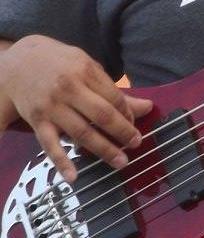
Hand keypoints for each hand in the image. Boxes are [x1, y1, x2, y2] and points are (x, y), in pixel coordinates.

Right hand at [0, 35, 152, 182]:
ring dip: (103, 149)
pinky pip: (50, 145)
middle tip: (136, 145)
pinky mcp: (37, 121)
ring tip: (120, 161)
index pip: (114, 98)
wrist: (21, 61)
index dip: (128, 115)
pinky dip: (61, 162)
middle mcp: (68, 88)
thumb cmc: (61, 64)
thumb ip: (116, 90)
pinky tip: (74, 176)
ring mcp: (52, 106)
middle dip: (122, 132)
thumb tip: (149, 107)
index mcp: (85, 71)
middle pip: (102, 115)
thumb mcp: (88, 68)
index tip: (134, 126)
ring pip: (81, 132)